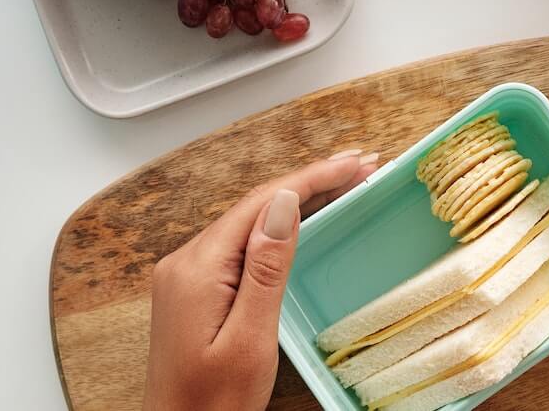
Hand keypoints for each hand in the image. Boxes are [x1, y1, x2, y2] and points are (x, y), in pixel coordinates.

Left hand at [144, 149, 381, 410]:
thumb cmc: (213, 403)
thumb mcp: (250, 338)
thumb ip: (266, 269)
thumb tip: (284, 204)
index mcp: (197, 268)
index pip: (262, 203)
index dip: (313, 177)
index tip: (356, 162)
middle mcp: (185, 262)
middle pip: (256, 206)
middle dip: (311, 182)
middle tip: (363, 165)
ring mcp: (187, 276)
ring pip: (249, 222)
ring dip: (296, 200)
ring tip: (343, 182)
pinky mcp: (194, 291)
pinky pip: (239, 245)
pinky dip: (276, 228)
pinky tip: (301, 221)